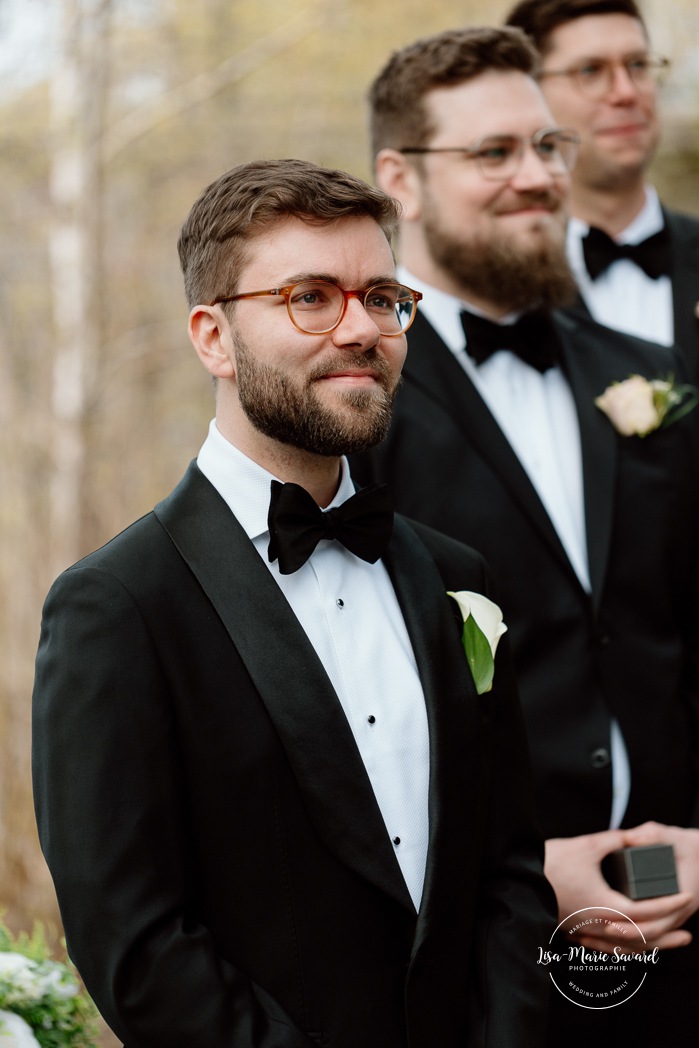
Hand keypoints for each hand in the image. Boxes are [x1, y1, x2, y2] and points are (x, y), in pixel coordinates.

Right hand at [545, 830, 693, 952]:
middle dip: (668, 935)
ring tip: (668, 943)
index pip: (648, 911)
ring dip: (650, 947)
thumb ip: (615, 840)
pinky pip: (608, 947)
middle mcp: (599, 924)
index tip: (686, 896)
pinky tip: (632, 943)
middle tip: (688, 932)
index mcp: (606, 905)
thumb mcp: (587, 845)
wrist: (519, 877)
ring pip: (626, 947)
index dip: (670, 904)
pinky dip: (626, 948)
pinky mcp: (577, 930)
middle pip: (642, 938)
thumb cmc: (551, 862)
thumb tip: (636, 837)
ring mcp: (587, 930)